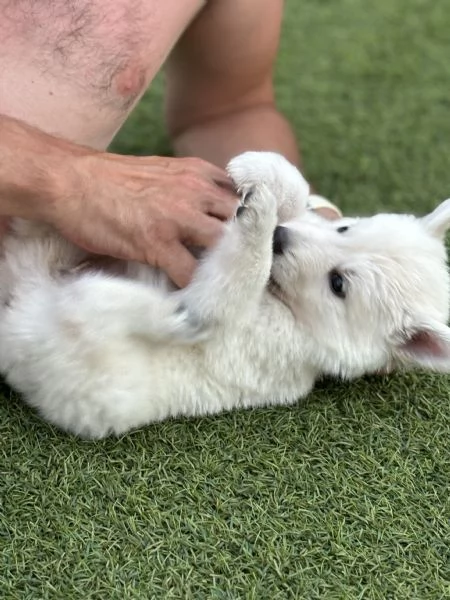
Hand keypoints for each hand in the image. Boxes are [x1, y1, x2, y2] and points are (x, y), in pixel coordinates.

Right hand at [51, 153, 238, 286]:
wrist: (69, 179)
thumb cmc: (109, 178)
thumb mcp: (161, 170)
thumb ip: (189, 187)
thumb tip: (208, 212)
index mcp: (198, 173)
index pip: (244, 198)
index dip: (250, 224)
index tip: (253, 244)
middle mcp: (195, 191)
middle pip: (242, 223)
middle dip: (247, 248)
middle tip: (245, 270)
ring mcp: (178, 217)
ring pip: (223, 248)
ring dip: (225, 269)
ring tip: (223, 287)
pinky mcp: (157, 241)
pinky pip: (188, 273)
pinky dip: (194, 290)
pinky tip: (193, 298)